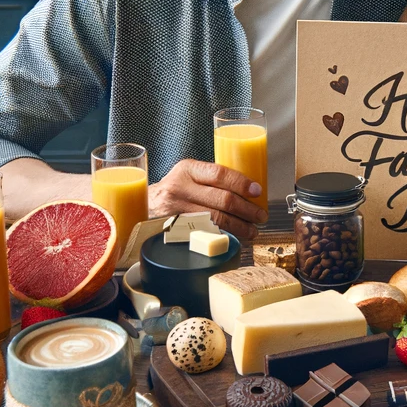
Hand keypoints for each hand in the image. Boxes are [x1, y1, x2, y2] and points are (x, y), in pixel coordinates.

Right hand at [148, 159, 267, 241]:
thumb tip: (248, 188)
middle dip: (248, 210)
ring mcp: (177, 210)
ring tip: (252, 230)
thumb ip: (211, 178)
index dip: (242, 183)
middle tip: (260, 216)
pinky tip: (235, 236)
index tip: (258, 192)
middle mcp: (180, 188)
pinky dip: (225, 235)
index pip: (220, 174)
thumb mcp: (188, 175)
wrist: (146, 207)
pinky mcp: (176, 229)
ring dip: (240, 226)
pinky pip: (206, 232)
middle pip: (222, 199)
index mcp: (188, 169)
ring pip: (217, 219)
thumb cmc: (174, 190)